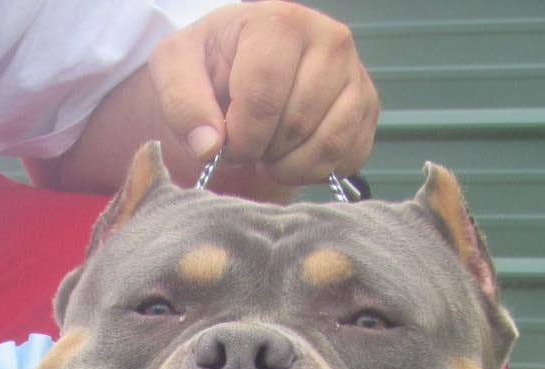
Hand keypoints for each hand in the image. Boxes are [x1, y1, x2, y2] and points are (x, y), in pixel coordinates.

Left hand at [149, 2, 377, 186]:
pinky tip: (293, 154)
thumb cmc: (211, 64)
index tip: (226, 140)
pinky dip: (316, 170)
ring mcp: (356, 73)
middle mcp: (330, 39)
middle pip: (297, 123)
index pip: (264, 98)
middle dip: (263, 150)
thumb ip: (182, 102)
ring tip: (269, 150)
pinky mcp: (368, 107)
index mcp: (280, 22)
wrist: (243, 65)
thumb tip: (209, 144)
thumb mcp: (176, 68)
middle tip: (247, 143)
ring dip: (289, 165)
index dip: (240, 136)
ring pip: (328, 144)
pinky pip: (348, 157)